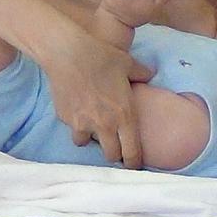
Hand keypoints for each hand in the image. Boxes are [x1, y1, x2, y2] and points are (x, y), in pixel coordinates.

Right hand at [41, 25, 153, 167]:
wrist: (67, 52)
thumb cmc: (101, 56)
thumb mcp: (127, 63)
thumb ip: (142, 73)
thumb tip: (151, 74)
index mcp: (124, 115)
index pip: (132, 152)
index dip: (134, 162)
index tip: (134, 164)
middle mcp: (104, 125)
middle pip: (111, 155)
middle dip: (114, 153)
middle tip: (114, 144)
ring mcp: (83, 124)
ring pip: (87, 144)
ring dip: (91, 138)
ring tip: (92, 124)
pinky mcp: (65, 119)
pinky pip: (72, 128)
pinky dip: (75, 123)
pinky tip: (77, 108)